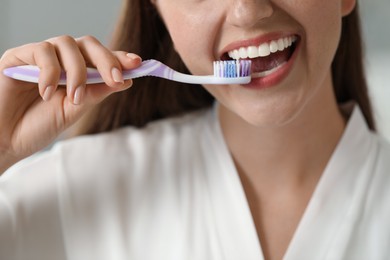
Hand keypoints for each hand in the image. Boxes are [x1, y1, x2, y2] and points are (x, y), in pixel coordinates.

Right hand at [0, 35, 141, 172]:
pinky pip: (41, 51)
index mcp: (77, 72)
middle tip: (115, 78)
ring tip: (75, 97)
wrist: (8, 140)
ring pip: (67, 43)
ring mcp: (41, 57)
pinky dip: (49, 72)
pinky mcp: (19, 57)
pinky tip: (46, 93)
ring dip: (77, 71)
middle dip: (106, 60)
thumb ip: (97, 92)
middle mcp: (61, 61)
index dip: (119, 57)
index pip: (101, 57)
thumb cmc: (40, 125)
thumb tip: (127, 79)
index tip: (138, 64)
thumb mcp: (76, 109)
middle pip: (88, 44)